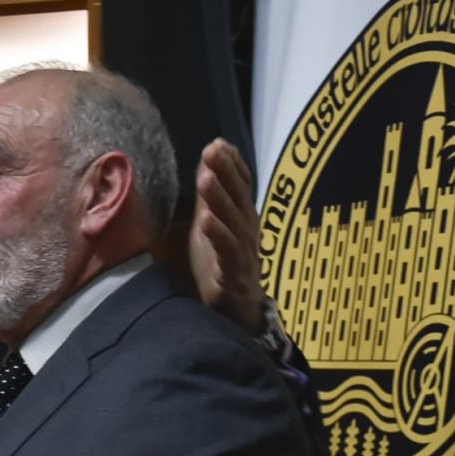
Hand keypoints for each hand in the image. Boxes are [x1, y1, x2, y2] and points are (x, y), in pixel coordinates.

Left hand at [189, 138, 269, 333]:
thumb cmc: (223, 265)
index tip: (218, 144)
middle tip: (213, 150)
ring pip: (233, 222)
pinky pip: (227, 253)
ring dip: (220, 199)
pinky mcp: (234, 275)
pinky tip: (206, 222)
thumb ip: (211, 194)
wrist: (235, 311)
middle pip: (239, 197)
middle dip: (226, 173)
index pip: (242, 185)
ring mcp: (244, 253)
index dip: (232, 165)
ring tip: (206, 179)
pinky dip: (218, 236)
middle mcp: (248, 231)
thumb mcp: (213, 225)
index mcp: (243, 217)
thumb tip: (209, 156)